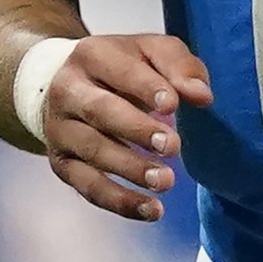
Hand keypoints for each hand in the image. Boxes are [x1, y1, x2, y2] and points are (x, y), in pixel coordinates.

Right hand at [42, 33, 213, 222]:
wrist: (64, 86)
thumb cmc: (121, 68)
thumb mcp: (151, 51)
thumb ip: (179, 66)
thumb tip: (201, 96)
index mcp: (92, 55)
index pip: (119, 71)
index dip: (146, 88)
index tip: (173, 106)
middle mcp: (68, 91)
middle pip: (99, 110)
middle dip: (136, 130)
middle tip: (172, 146)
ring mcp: (61, 130)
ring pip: (92, 151)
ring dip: (130, 169)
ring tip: (167, 181)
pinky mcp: (62, 163)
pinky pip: (88, 187)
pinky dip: (120, 202)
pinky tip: (152, 210)